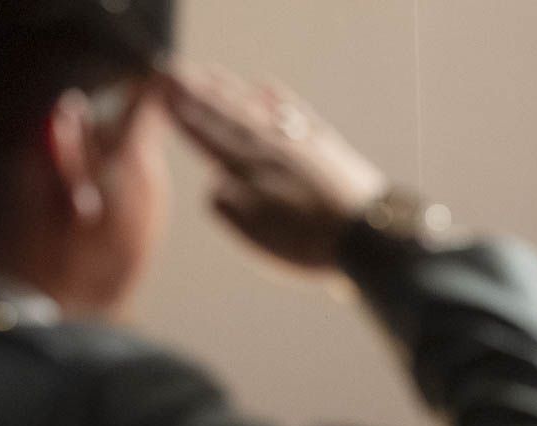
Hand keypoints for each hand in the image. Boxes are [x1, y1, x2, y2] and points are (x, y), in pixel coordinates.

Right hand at [166, 63, 389, 269]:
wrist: (374, 240)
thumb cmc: (310, 243)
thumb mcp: (255, 233)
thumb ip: (227, 204)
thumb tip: (214, 182)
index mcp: (250, 170)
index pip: (208, 134)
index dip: (183, 113)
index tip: (161, 89)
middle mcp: (273, 148)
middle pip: (230, 115)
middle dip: (200, 93)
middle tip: (176, 70)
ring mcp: (302, 144)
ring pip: (260, 110)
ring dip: (233, 91)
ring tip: (213, 73)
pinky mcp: (330, 149)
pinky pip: (299, 116)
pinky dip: (282, 100)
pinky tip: (269, 86)